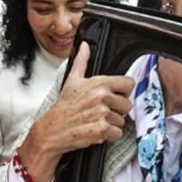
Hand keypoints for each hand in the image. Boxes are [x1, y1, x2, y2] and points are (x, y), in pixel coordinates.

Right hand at [15, 42, 133, 181]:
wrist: (52, 130)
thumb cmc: (63, 107)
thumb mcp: (72, 80)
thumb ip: (81, 61)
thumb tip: (85, 45)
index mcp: (98, 83)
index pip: (128, 83)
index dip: (123, 91)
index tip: (115, 95)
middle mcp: (102, 97)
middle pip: (128, 104)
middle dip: (117, 110)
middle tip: (102, 112)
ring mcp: (102, 113)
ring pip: (122, 120)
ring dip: (112, 124)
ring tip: (96, 121)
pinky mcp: (101, 129)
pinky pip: (117, 133)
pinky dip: (109, 135)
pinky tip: (97, 131)